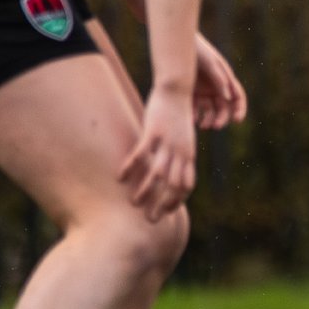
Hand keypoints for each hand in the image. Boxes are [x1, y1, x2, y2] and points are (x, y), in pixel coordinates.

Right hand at [118, 85, 196, 220]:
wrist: (178, 89)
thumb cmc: (178, 114)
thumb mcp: (182, 137)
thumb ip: (176, 154)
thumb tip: (169, 169)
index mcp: (188, 154)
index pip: (187, 185)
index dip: (178, 200)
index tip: (168, 211)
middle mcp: (181, 151)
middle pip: (174, 185)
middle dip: (163, 205)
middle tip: (150, 219)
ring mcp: (168, 142)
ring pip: (158, 173)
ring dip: (146, 191)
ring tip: (134, 203)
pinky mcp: (154, 131)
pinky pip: (142, 153)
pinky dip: (131, 167)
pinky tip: (120, 177)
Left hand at [193, 33, 247, 128]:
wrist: (176, 44)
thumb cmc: (197, 50)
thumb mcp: (210, 63)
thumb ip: (220, 79)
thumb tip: (229, 98)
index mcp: (225, 79)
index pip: (237, 97)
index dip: (240, 109)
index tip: (237, 120)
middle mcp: (216, 87)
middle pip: (224, 107)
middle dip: (222, 118)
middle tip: (215, 126)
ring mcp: (203, 90)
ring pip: (209, 110)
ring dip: (208, 119)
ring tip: (203, 126)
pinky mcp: (190, 92)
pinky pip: (194, 108)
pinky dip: (194, 115)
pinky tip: (191, 119)